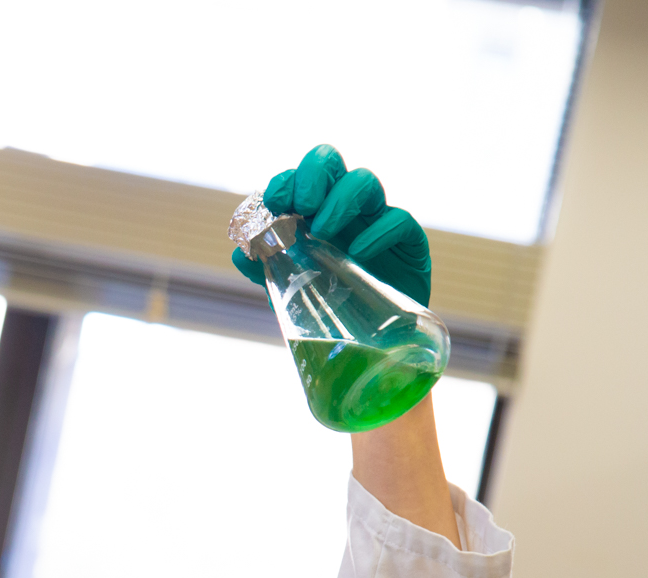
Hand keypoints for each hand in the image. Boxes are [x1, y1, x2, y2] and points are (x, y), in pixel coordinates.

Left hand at [232, 144, 431, 306]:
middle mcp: (346, 210)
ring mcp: (378, 221)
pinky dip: (377, 232)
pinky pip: (399, 221)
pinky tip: (358, 253)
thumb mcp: (294, 291)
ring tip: (324, 233)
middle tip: (303, 205)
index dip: (287, 180)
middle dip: (314, 175)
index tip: (275, 201)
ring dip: (340, 201)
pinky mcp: (409, 243)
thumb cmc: (333, 308)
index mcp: (316, 214)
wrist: (375, 344)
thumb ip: (268, 272)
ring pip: (365, 182)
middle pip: (332, 163)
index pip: (302, 178)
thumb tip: (238, 256)